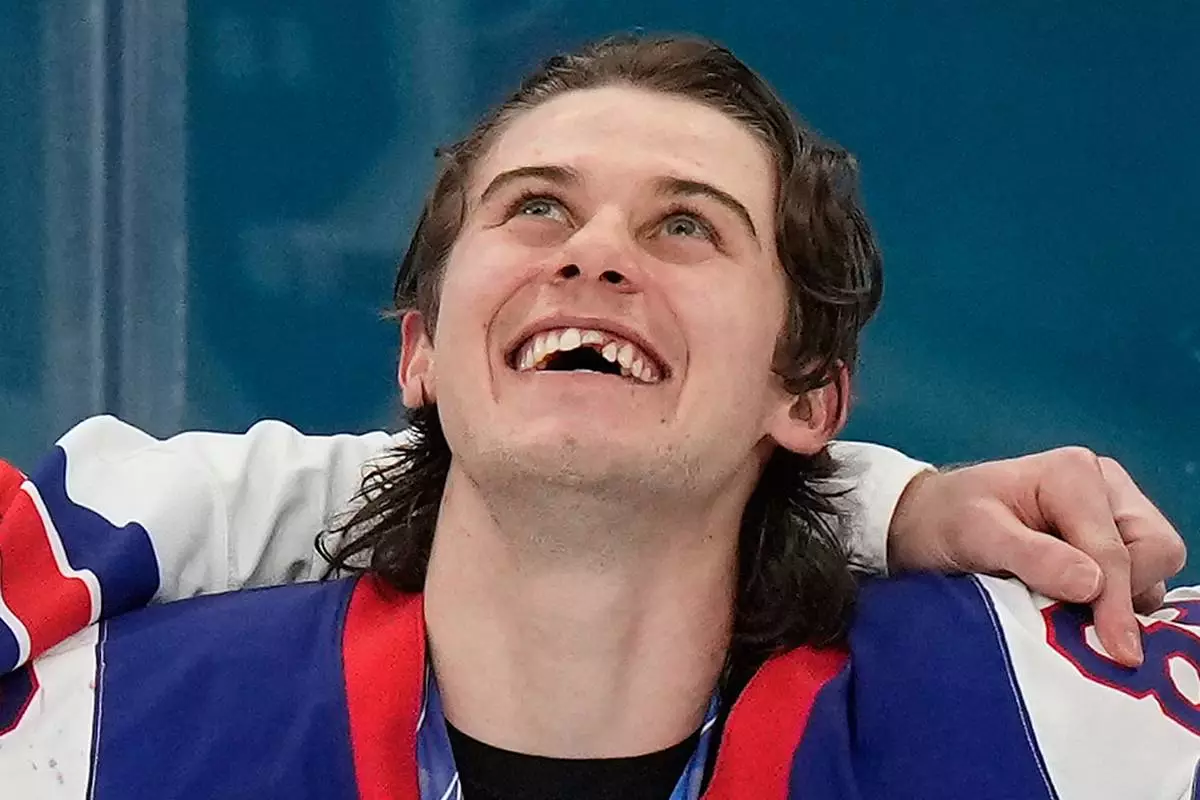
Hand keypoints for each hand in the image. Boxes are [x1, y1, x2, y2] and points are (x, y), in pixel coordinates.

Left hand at [888, 447, 1185, 667]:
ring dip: (1120, 603)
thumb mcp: (974, 534)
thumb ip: (1031, 556)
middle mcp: (1104, 488)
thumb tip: (1092, 584)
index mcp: (1074, 474)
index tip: (1117, 651)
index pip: (1115, 549)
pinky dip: (1114, 605)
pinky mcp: (1107, 544)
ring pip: (1151, 570)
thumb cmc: (944, 521)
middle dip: (1127, 594)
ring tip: (1070, 620)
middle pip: (1157, 551)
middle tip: (1087, 629)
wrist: (923, 524)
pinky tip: (1079, 619)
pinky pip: (1136, 581)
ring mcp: (1110, 516)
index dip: (1115, 603)